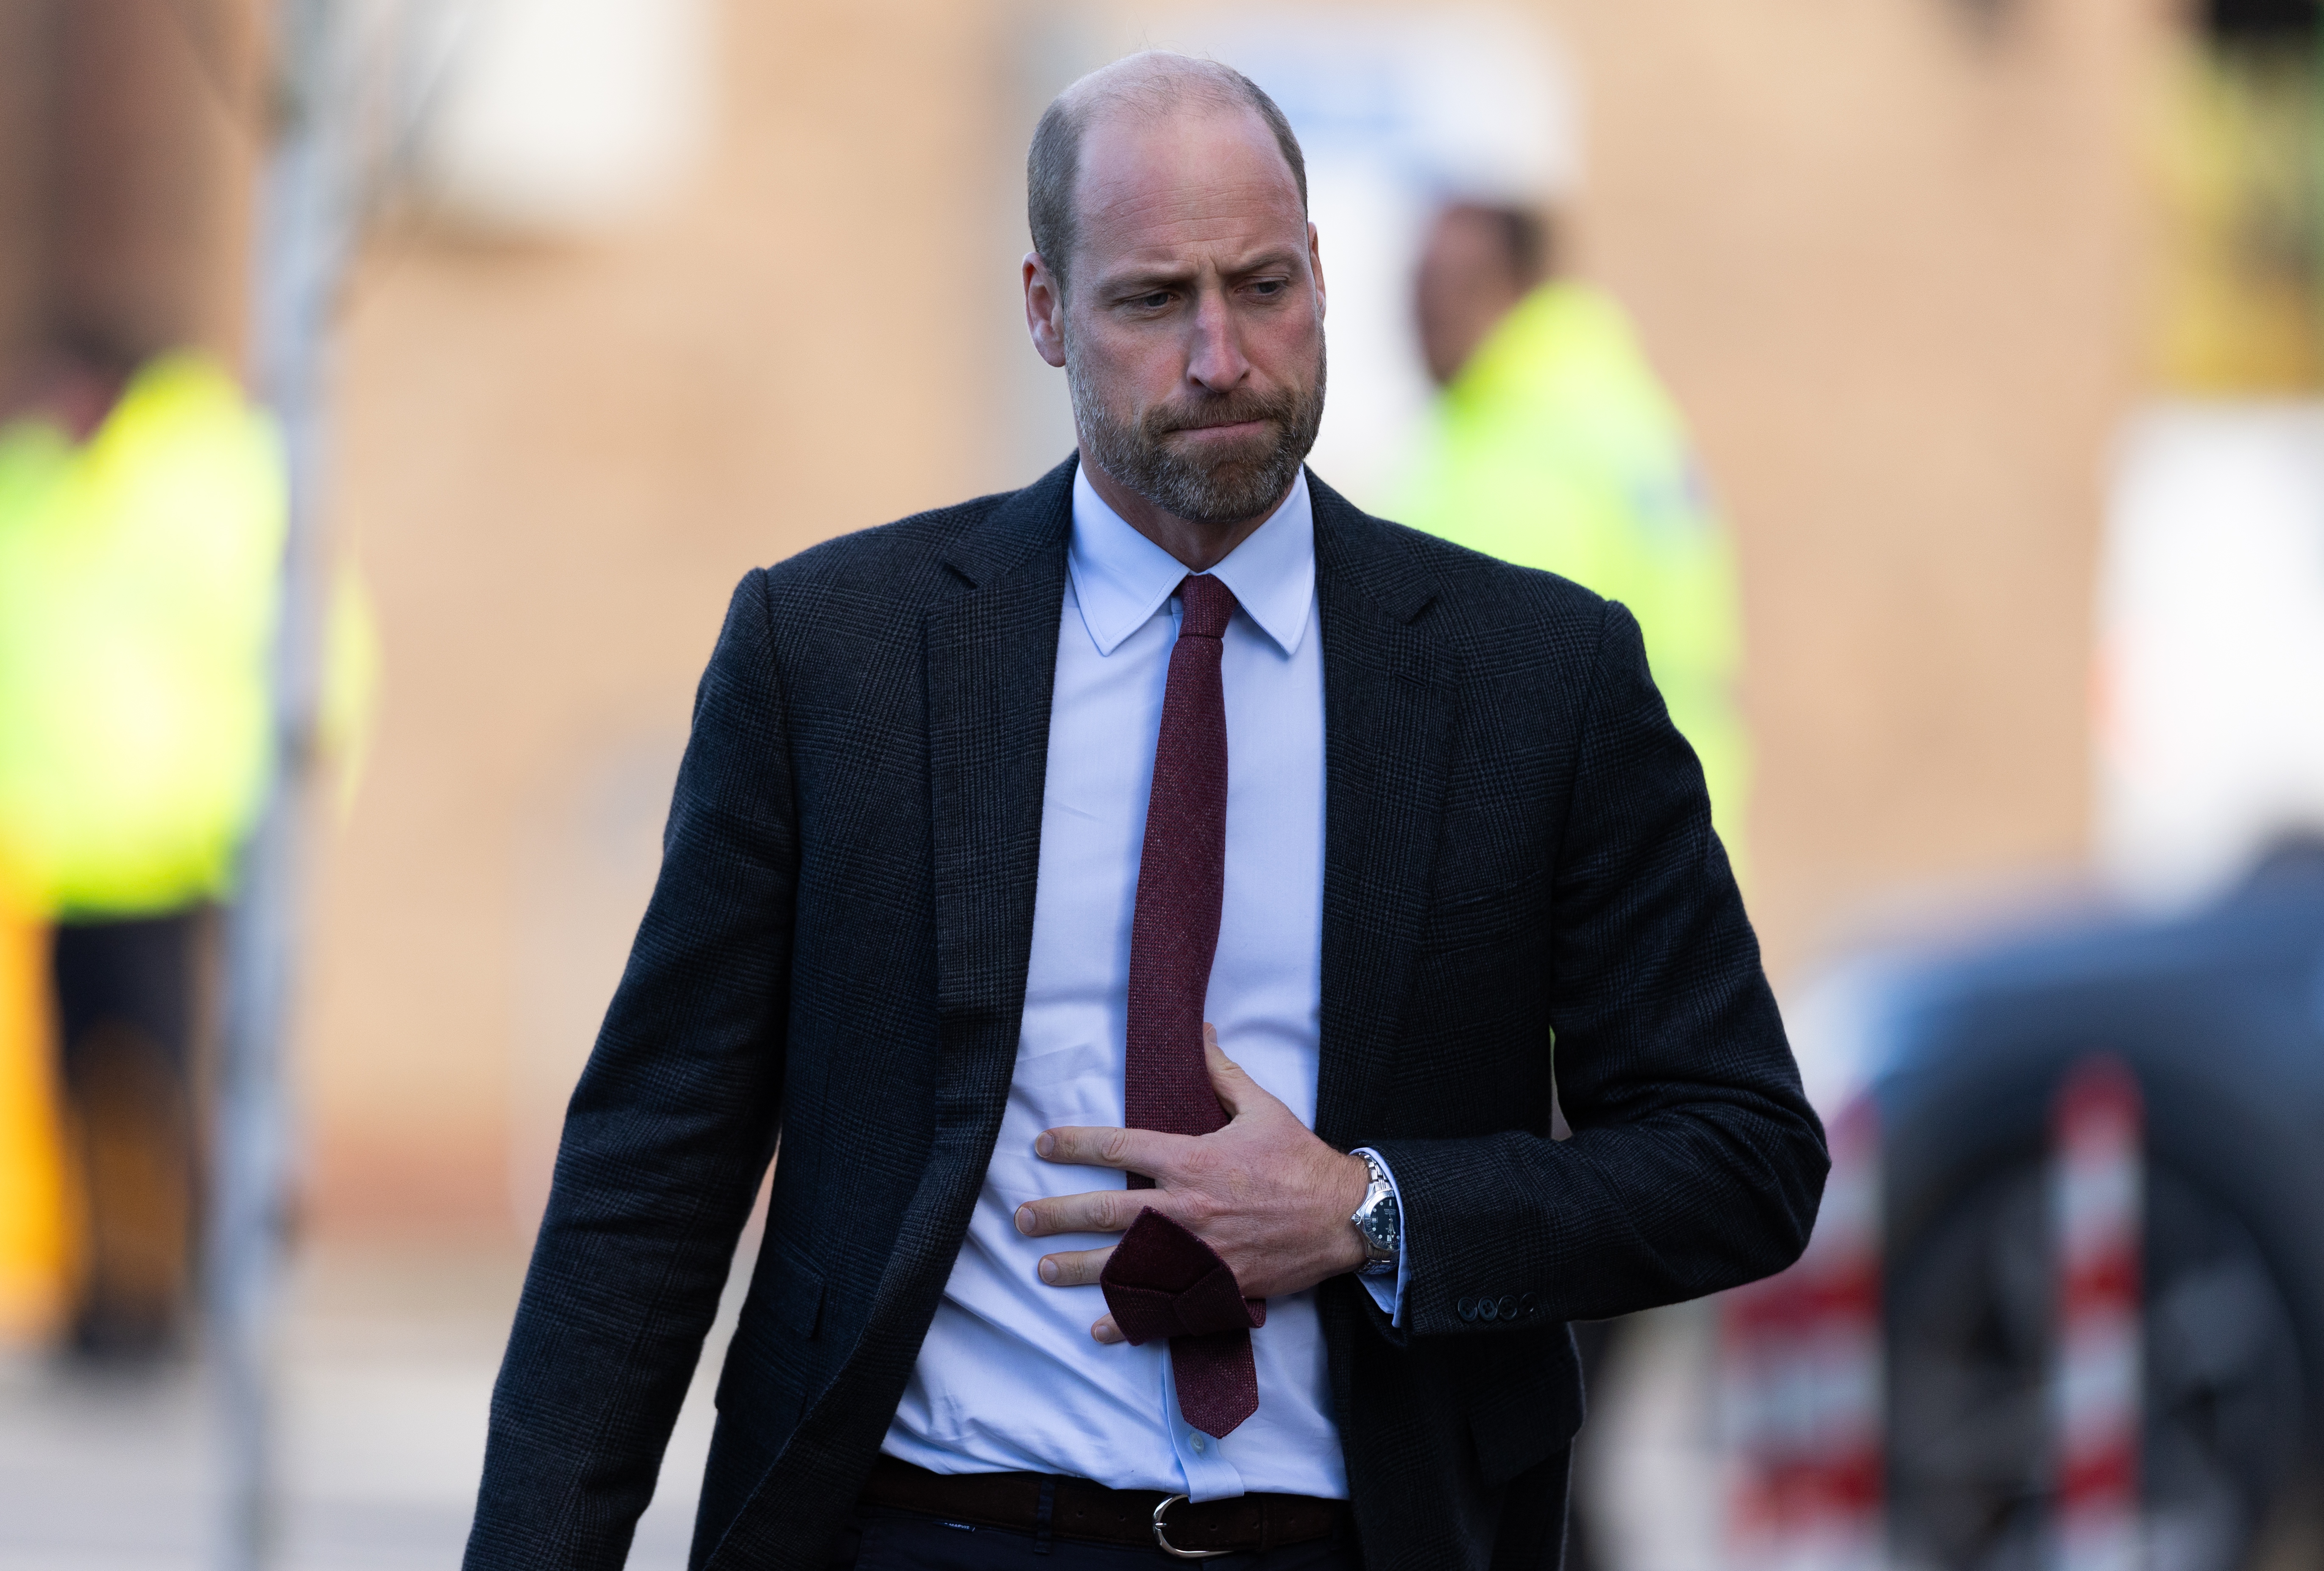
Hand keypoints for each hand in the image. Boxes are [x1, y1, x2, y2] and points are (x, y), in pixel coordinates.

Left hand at [1014, 1024, 1371, 1343]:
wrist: (1345, 1217)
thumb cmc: (1302, 1162)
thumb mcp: (1262, 1108)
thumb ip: (1222, 1073)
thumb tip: (1201, 1031)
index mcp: (1192, 1158)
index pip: (1118, 1146)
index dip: (1075, 1144)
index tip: (1042, 1145)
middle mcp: (1186, 1207)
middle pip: (1106, 1211)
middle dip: (1058, 1214)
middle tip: (1022, 1219)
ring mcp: (1198, 1252)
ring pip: (1125, 1263)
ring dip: (1079, 1268)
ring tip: (1043, 1268)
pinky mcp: (1216, 1286)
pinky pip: (1165, 1307)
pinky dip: (1130, 1320)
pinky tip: (1100, 1327)